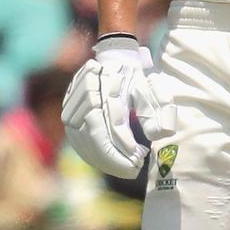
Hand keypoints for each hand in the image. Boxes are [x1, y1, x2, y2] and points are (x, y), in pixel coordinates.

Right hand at [61, 34, 174, 177]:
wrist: (112, 59)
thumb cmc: (135, 78)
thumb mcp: (151, 88)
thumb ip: (158, 108)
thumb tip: (161, 134)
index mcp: (107, 83)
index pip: (111, 122)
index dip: (124, 145)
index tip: (140, 157)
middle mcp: (86, 93)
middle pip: (95, 135)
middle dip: (114, 159)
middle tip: (134, 170)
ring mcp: (73, 103)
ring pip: (83, 141)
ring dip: (104, 161)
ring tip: (125, 168)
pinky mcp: (68, 112)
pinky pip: (76, 140)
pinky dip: (92, 155)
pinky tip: (108, 163)